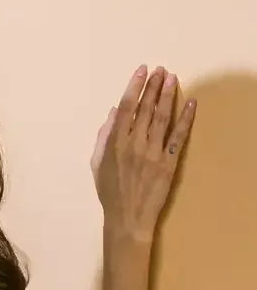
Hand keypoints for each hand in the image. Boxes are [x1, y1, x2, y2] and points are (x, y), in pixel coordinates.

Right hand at [91, 65, 196, 240]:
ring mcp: (153, 153)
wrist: (127, 219)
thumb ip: (103, 136)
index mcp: (115, 143)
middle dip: (154, 86)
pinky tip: (190, 103)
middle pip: (147, 108)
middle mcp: (135, 144)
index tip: (143, 71)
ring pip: (163, 118)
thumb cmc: (110, 193)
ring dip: (168, 96)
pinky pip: (178, 137)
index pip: (127, 108)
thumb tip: (113, 112)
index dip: (135, 87)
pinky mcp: (169, 163)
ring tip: (173, 78)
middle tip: (162, 70)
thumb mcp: (97, 164)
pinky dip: (186, 119)